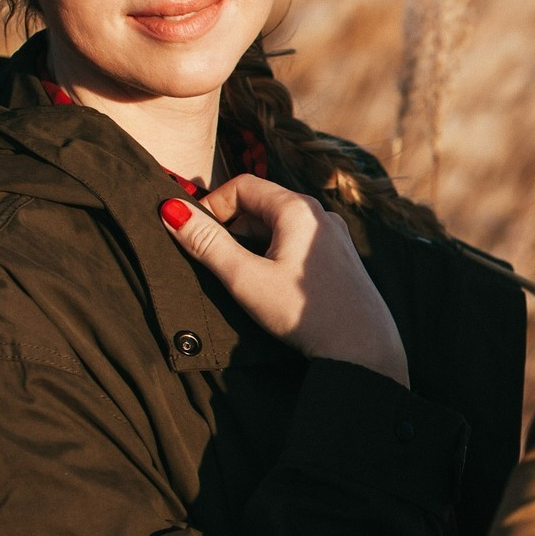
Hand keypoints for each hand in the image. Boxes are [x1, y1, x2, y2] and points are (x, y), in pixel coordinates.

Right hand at [160, 175, 409, 384]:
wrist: (363, 350)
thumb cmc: (303, 313)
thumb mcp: (245, 279)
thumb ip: (207, 244)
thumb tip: (171, 212)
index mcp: (298, 209)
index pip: (243, 186)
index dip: (212, 205)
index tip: (193, 233)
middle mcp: (320, 214)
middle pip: (262, 204)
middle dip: (230, 224)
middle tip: (210, 256)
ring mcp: (334, 235)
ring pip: (280, 224)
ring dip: (252, 240)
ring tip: (237, 273)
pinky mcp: (341, 257)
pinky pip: (299, 241)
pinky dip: (274, 251)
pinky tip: (269, 282)